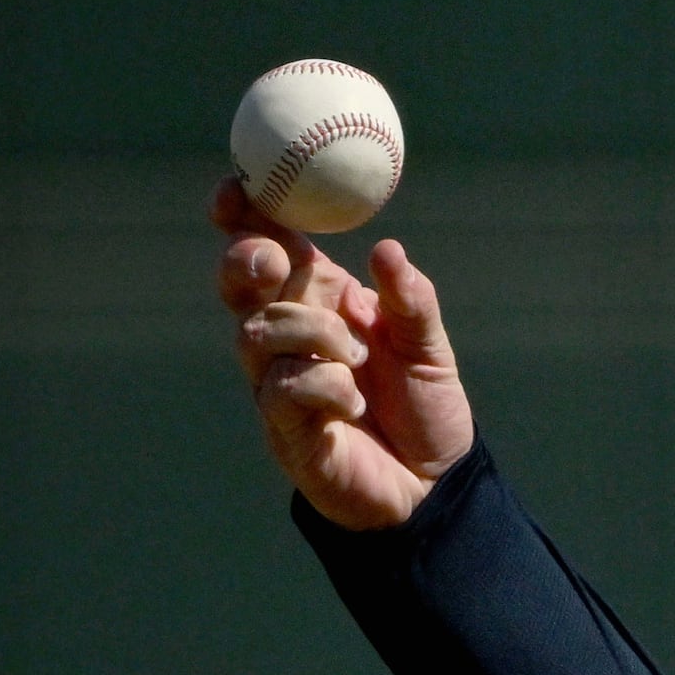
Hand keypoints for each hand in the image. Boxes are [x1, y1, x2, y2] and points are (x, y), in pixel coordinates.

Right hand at [212, 178, 472, 530]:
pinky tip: (353, 404)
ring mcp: (281, 380)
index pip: (272, 243)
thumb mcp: (430, 347)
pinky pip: (281, 389)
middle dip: (244, 261)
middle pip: (240, 283)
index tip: (239, 187)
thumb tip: (387, 251)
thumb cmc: (427, 410)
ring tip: (358, 359)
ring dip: (309, 335)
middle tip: (270, 258)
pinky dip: (321, 386)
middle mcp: (292, 334)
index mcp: (321, 299)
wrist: (435, 487)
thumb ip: (412, 300)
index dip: (247, 213)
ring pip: (258, 333)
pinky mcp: (285, 427)